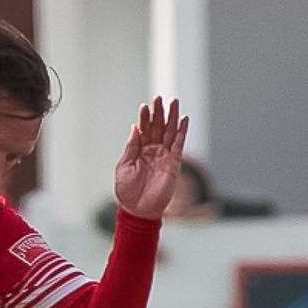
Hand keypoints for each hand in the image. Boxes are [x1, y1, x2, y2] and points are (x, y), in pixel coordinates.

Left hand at [114, 97, 189, 219]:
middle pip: (158, 127)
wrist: (138, 210)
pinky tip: (183, 120)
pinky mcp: (173, 163)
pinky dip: (182, 132)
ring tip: (174, 102)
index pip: (143, 129)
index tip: (144, 105)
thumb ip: (131, 148)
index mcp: (139, 151)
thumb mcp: (124, 167)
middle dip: (159, 112)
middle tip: (160, 98)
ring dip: (172, 117)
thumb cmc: (127, 191)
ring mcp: (164, 156)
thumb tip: (134, 128)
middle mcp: (153, 150)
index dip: (144, 118)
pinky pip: (179, 144)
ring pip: (170, 132)